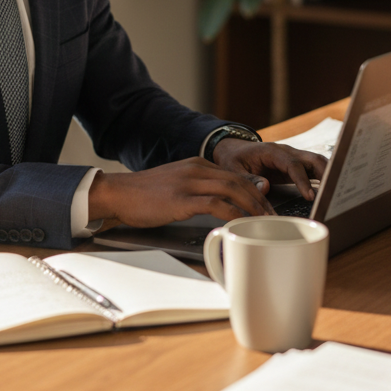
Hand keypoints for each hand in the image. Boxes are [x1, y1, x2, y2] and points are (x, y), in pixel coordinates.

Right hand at [87, 155, 277, 227]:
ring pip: (233, 190)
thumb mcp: (177, 186)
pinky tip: (241, 225)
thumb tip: (222, 204)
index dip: (256, 192)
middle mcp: (197, 169)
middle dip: (261, 201)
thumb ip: (200, 190)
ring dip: (253, 208)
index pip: (236, 175)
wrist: (117, 194)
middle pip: (240, 181)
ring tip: (264, 223)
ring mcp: (189, 183)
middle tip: (273, 218)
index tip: (267, 208)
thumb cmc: (144, 195)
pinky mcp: (182, 200)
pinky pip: (216, 205)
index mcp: (197, 165)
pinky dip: (233, 214)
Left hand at [210, 137, 327, 202]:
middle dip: (326, 175)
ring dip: (329, 176)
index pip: (293, 164)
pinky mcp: (296, 166)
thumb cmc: (234, 159)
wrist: (234, 150)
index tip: (310, 196)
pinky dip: (325, 178)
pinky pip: (314, 170)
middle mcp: (287, 152)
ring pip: (318, 163)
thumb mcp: (234, 169)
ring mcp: (294, 158)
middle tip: (332, 194)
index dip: (303, 180)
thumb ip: (249, 178)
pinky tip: (331, 191)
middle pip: (313, 159)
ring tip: (337, 194)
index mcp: (272, 151)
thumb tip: (266, 187)